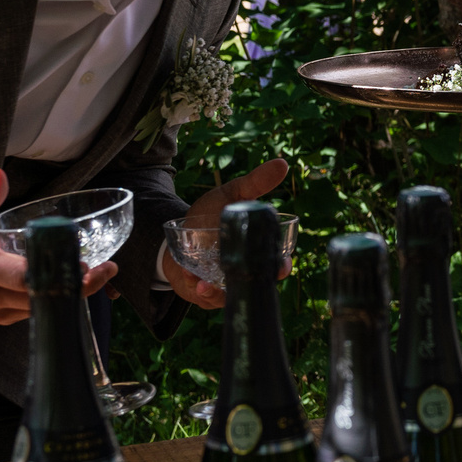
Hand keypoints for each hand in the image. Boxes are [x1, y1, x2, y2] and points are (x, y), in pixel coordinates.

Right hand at [0, 168, 114, 323]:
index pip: (20, 277)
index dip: (54, 274)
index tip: (84, 264)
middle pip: (40, 298)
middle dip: (77, 285)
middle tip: (109, 268)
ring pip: (41, 309)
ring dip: (71, 293)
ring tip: (102, 272)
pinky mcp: (0, 319)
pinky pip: (34, 311)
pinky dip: (55, 299)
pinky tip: (75, 281)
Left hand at [161, 157, 291, 308]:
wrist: (179, 229)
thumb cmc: (211, 213)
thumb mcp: (231, 195)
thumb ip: (255, 183)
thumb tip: (282, 163)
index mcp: (255, 250)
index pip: (276, 264)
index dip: (281, 267)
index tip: (281, 265)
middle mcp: (242, 271)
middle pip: (255, 285)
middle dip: (253, 285)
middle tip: (247, 278)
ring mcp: (224, 284)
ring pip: (229, 295)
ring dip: (219, 292)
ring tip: (208, 284)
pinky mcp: (203, 292)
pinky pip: (205, 297)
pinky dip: (201, 291)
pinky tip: (195, 282)